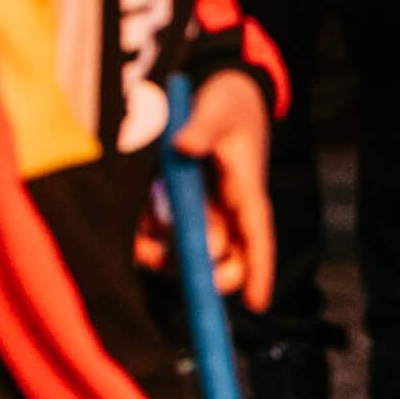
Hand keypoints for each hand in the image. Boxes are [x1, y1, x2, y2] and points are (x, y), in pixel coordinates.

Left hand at [164, 71, 275, 311]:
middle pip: (227, 253)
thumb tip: (184, 147)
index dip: (259, 268)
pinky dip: (152, 237)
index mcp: (245, 187)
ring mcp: (204, 209)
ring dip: (172, 255)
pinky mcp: (180, 204)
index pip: (256, 232)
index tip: (256, 303)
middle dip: (212, 273)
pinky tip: (140, 228)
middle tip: (190, 278)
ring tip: (148, 249)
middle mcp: (227, 207)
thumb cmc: (228, 105)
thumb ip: (202, 128)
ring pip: (192, 248)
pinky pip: (166, 232)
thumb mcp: (218, 109)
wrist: (220, 94)